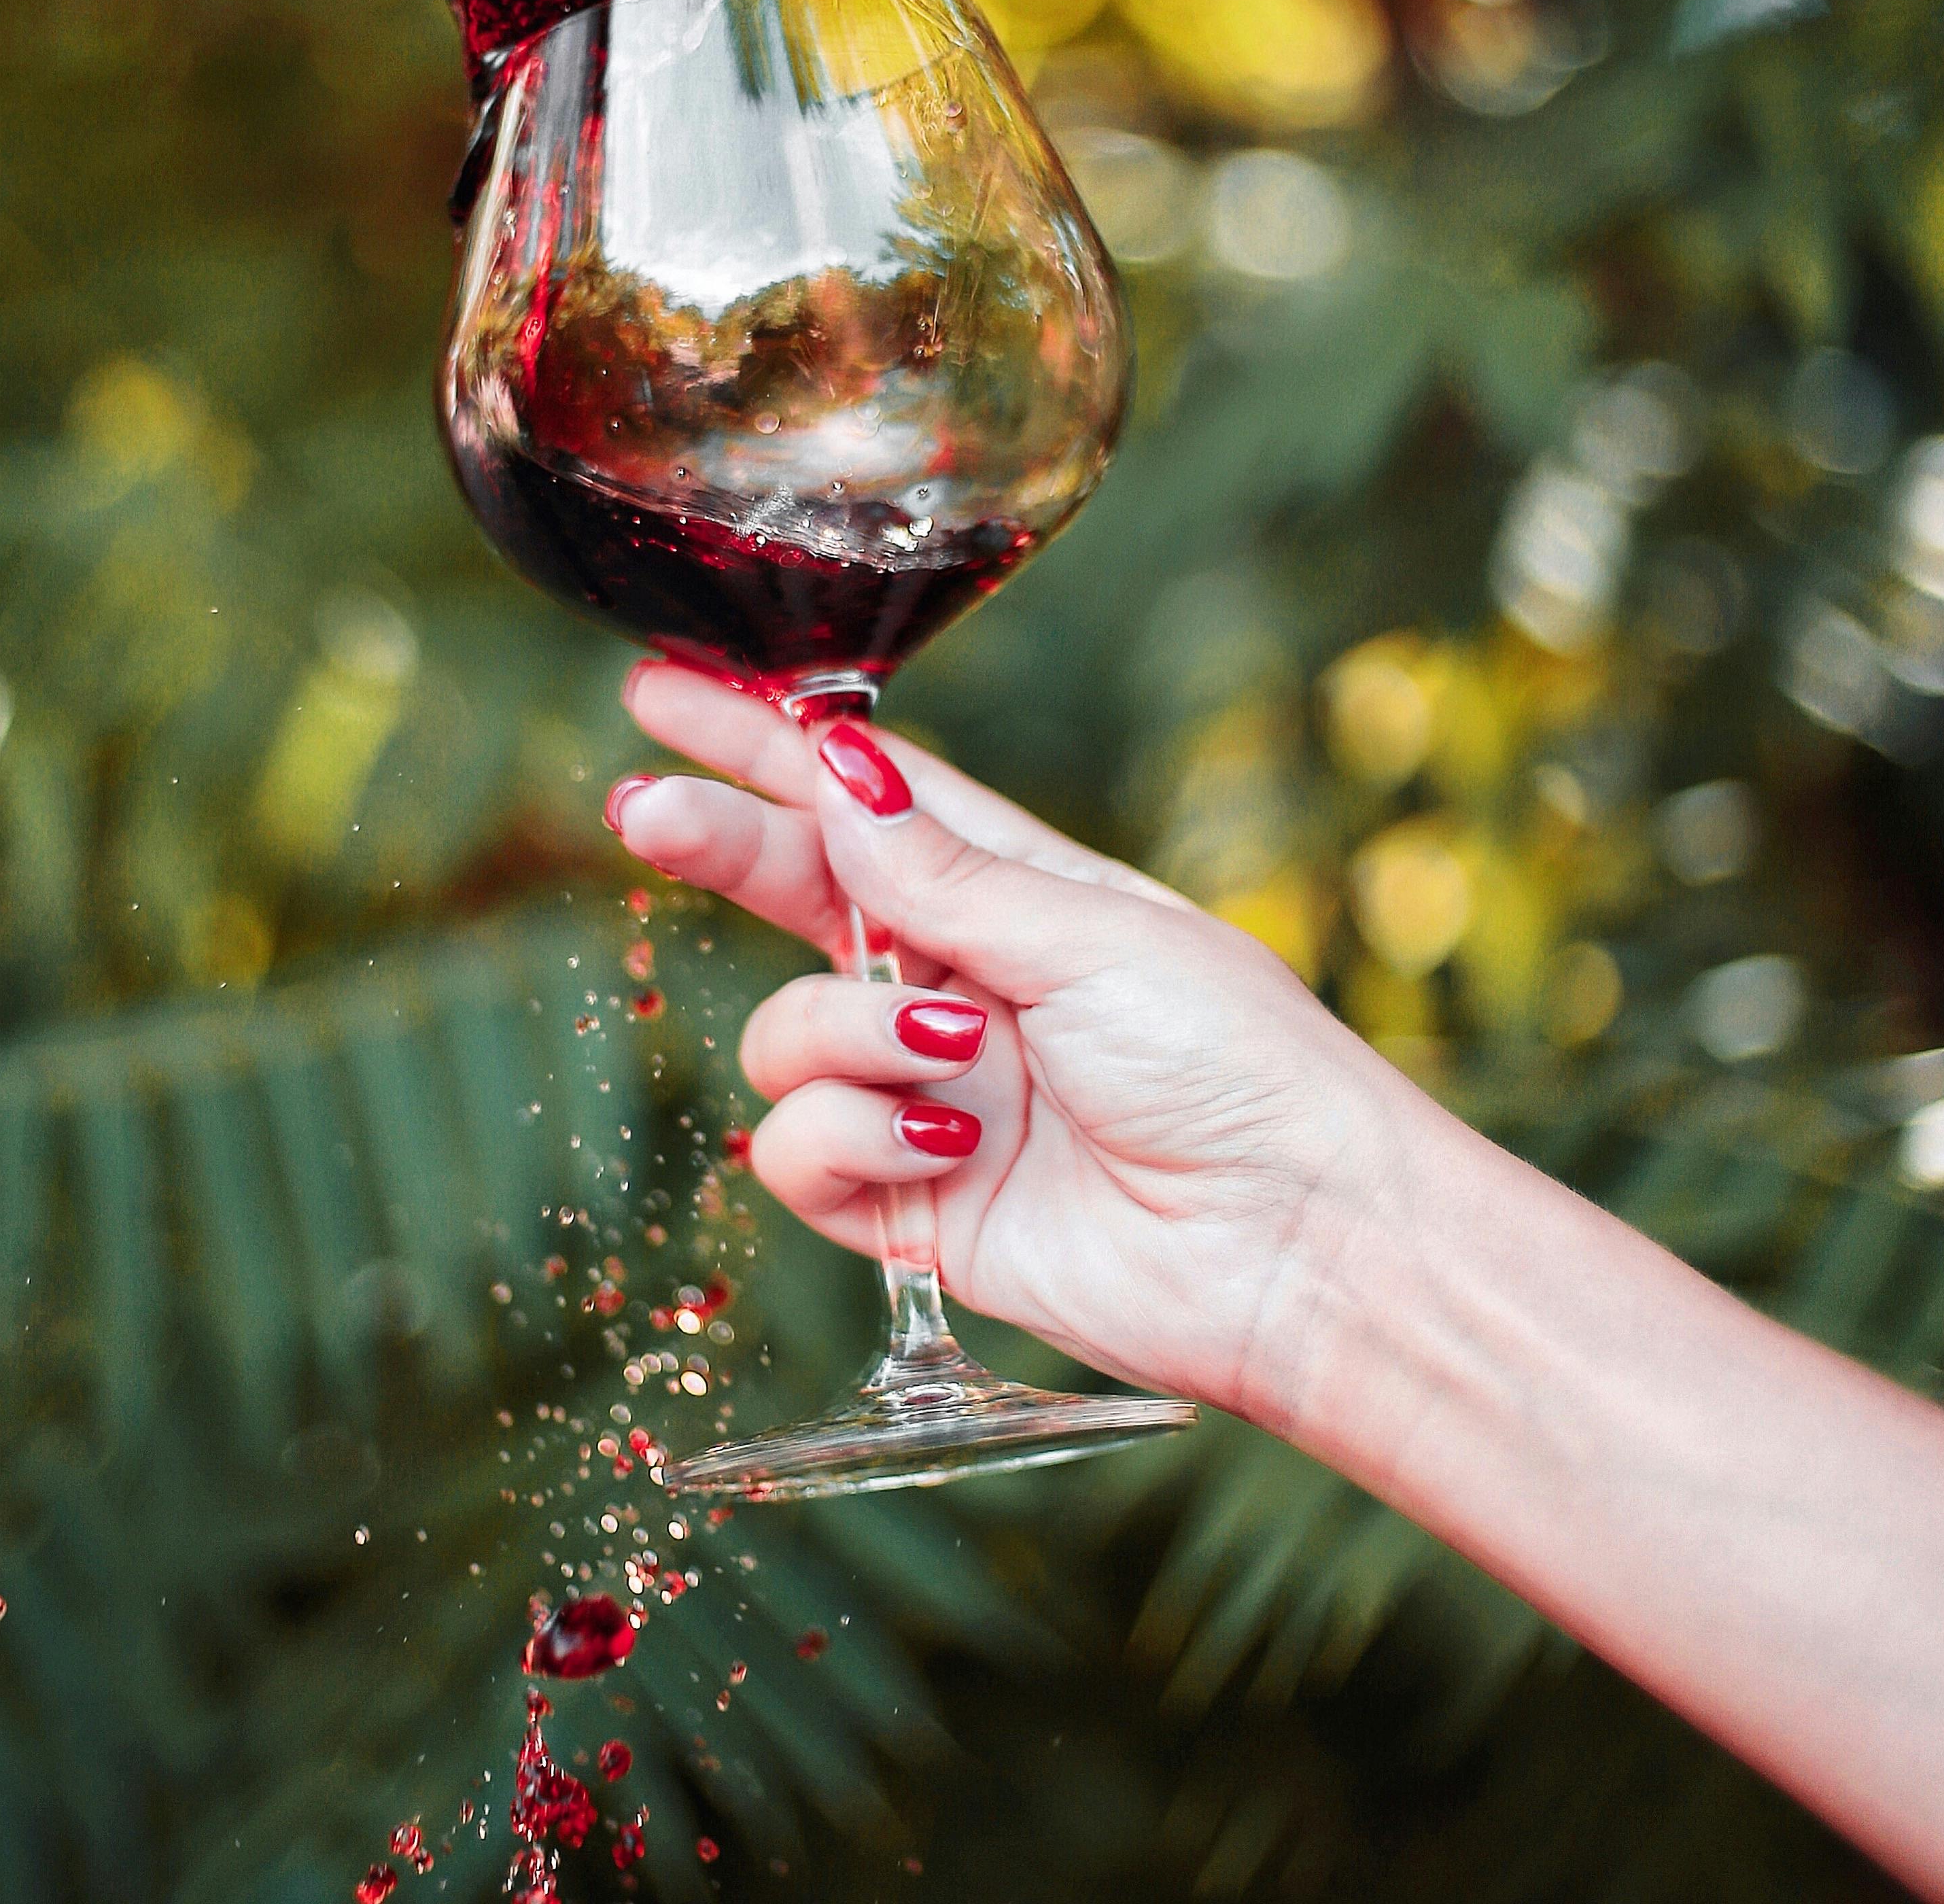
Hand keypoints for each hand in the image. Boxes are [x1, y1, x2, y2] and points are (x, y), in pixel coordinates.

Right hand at [606, 663, 1428, 1427]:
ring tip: (955, 1061)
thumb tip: (838, 777)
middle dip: (721, 847)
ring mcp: (927, 1092)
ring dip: (847, 1036)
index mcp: (1017, 893)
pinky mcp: (911, 1202)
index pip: (865, 799)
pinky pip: (803, 1153)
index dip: (764, 747)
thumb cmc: (1240, 1067)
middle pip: (796, 894)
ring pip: (786, 1035)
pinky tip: (944, 1145)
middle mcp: (958, 983)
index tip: (665, 694)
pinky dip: (852, 1140)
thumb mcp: (1095, 938)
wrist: (1299, 1249)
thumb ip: (948, 879)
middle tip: (644, 814)